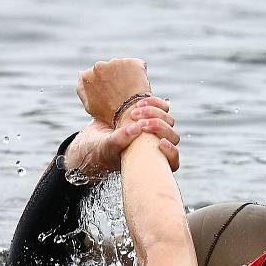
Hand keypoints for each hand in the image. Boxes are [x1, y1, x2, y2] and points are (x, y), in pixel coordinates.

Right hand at [65, 96, 179, 178]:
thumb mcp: (106, 147)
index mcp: (152, 162)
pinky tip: (141, 102)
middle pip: (172, 136)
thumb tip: (137, 128)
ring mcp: (154, 132)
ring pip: (168, 121)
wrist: (91, 139)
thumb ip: (118, 141)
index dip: (171, 152)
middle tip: (138, 121)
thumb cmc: (99, 150)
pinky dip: (154, 103)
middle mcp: (156, 148)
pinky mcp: (149, 117)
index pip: (173, 161)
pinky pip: (161, 109)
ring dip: (155, 113)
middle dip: (158, 126)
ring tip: (135, 111)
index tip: (160, 143)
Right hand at [76, 58, 150, 123]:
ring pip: (123, 66)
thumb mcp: (90, 106)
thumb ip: (82, 89)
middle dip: (116, 77)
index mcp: (87, 76)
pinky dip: (140, 73)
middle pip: (110, 69)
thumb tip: (81, 74)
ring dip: (127, 74)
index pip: (98, 75)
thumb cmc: (110, 114)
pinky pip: (138, 66)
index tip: (113, 93)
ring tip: (131, 90)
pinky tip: (140, 86)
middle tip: (124, 92)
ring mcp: (116, 63)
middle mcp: (99, 66)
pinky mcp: (133, 63)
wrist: (130, 115)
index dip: (107, 84)